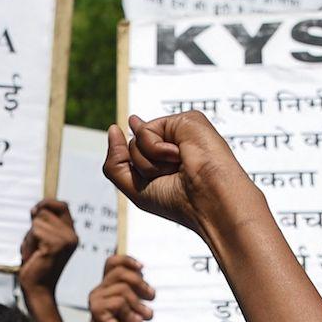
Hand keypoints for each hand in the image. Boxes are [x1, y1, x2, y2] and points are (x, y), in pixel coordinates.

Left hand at [17, 199, 78, 296]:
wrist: (37, 290)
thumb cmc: (36, 267)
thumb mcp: (39, 240)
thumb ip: (42, 224)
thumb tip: (36, 209)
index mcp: (71, 234)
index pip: (62, 205)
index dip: (46, 203)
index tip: (34, 212)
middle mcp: (72, 236)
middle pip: (45, 212)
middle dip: (33, 227)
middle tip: (35, 248)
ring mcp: (65, 240)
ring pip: (37, 222)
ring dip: (29, 238)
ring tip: (34, 254)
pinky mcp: (55, 245)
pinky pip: (34, 231)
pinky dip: (28, 243)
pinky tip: (33, 257)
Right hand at [87, 255, 153, 321]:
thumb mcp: (134, 303)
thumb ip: (136, 289)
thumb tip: (146, 273)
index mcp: (106, 286)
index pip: (112, 262)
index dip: (127, 260)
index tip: (143, 267)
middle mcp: (98, 290)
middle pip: (120, 273)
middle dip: (140, 283)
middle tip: (151, 296)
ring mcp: (95, 299)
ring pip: (122, 289)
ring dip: (138, 303)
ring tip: (146, 315)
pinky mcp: (96, 309)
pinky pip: (119, 302)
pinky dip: (131, 312)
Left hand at [103, 113, 261, 237]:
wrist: (208, 200)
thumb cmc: (178, 202)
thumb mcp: (136, 189)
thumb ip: (115, 162)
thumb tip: (113, 128)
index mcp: (164, 161)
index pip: (136, 153)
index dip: (127, 152)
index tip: (134, 143)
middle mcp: (171, 144)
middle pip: (131, 147)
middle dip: (142, 168)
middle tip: (170, 177)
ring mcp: (178, 132)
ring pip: (136, 139)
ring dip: (150, 162)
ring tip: (177, 167)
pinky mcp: (185, 120)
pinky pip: (146, 132)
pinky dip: (157, 150)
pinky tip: (179, 156)